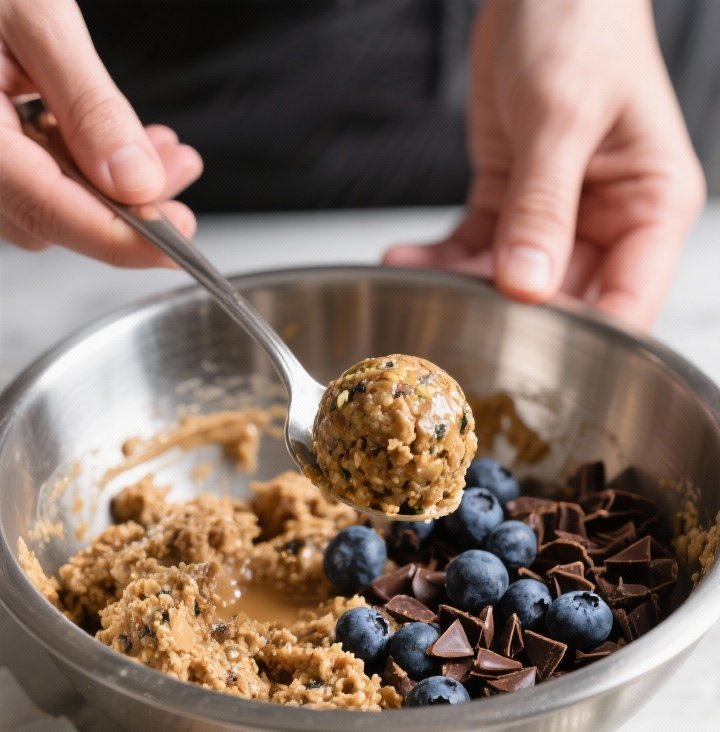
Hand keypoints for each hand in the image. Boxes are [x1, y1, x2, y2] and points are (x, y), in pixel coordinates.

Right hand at [0, 0, 202, 265]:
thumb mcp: (35, 16)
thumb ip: (88, 104)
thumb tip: (136, 181)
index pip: (47, 211)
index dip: (118, 239)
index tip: (175, 245)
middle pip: (49, 218)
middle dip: (126, 207)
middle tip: (181, 174)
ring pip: (44, 203)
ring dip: (109, 188)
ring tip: (163, 152)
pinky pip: (30, 177)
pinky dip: (79, 166)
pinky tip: (117, 144)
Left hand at [385, 0, 705, 328]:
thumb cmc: (580, 19)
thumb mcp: (561, 116)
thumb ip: (543, 206)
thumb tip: (527, 286)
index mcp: (652, 207)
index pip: (629, 304)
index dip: (585, 343)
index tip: (532, 362)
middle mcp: (611, 221)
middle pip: (567, 305)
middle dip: (512, 322)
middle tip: (458, 329)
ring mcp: (561, 218)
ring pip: (512, 284)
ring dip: (463, 291)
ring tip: (418, 291)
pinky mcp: (515, 204)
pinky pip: (477, 250)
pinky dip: (441, 260)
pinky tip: (406, 262)